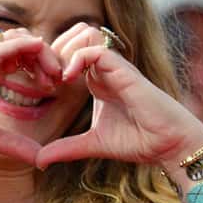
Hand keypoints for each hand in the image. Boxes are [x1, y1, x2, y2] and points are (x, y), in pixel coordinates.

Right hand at [0, 31, 62, 163]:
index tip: (56, 86)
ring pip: (16, 41)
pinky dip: (21, 47)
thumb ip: (17, 146)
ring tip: (52, 73)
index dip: (44, 67)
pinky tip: (38, 51)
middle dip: (47, 58)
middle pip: (25, 45)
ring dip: (40, 52)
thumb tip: (42, 160)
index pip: (25, 58)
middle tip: (61, 78)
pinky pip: (0, 47)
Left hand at [36, 23, 202, 168]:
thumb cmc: (138, 141)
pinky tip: (68, 79)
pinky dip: (79, 59)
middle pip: (71, 43)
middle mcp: (104, 71)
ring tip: (53, 79)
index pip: (67, 60)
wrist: (168, 144)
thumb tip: (38, 161)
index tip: (34, 86)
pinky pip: (97, 50)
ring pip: (83, 40)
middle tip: (38, 78)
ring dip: (63, 54)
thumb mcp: (92, 145)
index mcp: (96, 83)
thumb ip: (66, 148)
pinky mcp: (124, 70)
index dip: (48, 67)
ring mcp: (114, 69)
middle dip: (51, 55)